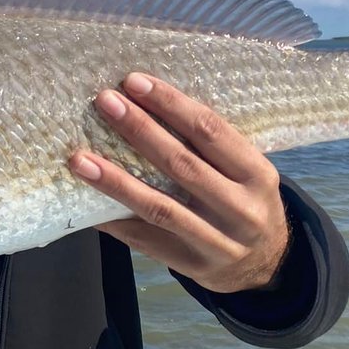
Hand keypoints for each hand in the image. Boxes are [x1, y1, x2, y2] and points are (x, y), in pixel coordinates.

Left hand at [68, 72, 289, 293]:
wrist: (267, 264)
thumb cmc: (245, 200)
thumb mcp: (245, 170)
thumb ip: (209, 145)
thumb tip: (145, 103)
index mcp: (257, 174)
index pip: (209, 130)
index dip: (170, 104)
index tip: (134, 82)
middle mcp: (241, 209)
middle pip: (182, 164)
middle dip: (140, 129)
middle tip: (105, 102)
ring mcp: (217, 243)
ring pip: (159, 207)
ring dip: (115, 181)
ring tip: (80, 159)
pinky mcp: (192, 266)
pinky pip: (145, 239)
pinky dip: (114, 219)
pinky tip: (86, 202)